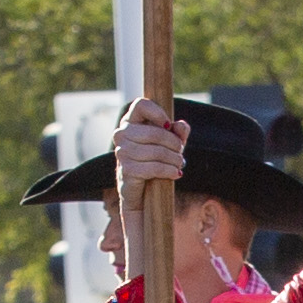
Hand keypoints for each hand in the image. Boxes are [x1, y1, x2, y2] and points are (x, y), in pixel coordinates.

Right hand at [105, 98, 185, 277]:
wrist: (145, 198)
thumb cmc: (157, 166)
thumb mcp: (171, 148)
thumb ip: (177, 135)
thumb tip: (181, 125)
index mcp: (131, 123)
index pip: (140, 105)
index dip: (156, 111)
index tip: (169, 124)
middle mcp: (121, 136)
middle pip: (153, 131)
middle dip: (173, 143)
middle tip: (181, 153)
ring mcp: (121, 154)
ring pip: (154, 150)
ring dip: (172, 159)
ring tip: (179, 165)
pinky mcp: (125, 173)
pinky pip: (150, 167)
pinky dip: (167, 170)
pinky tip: (176, 174)